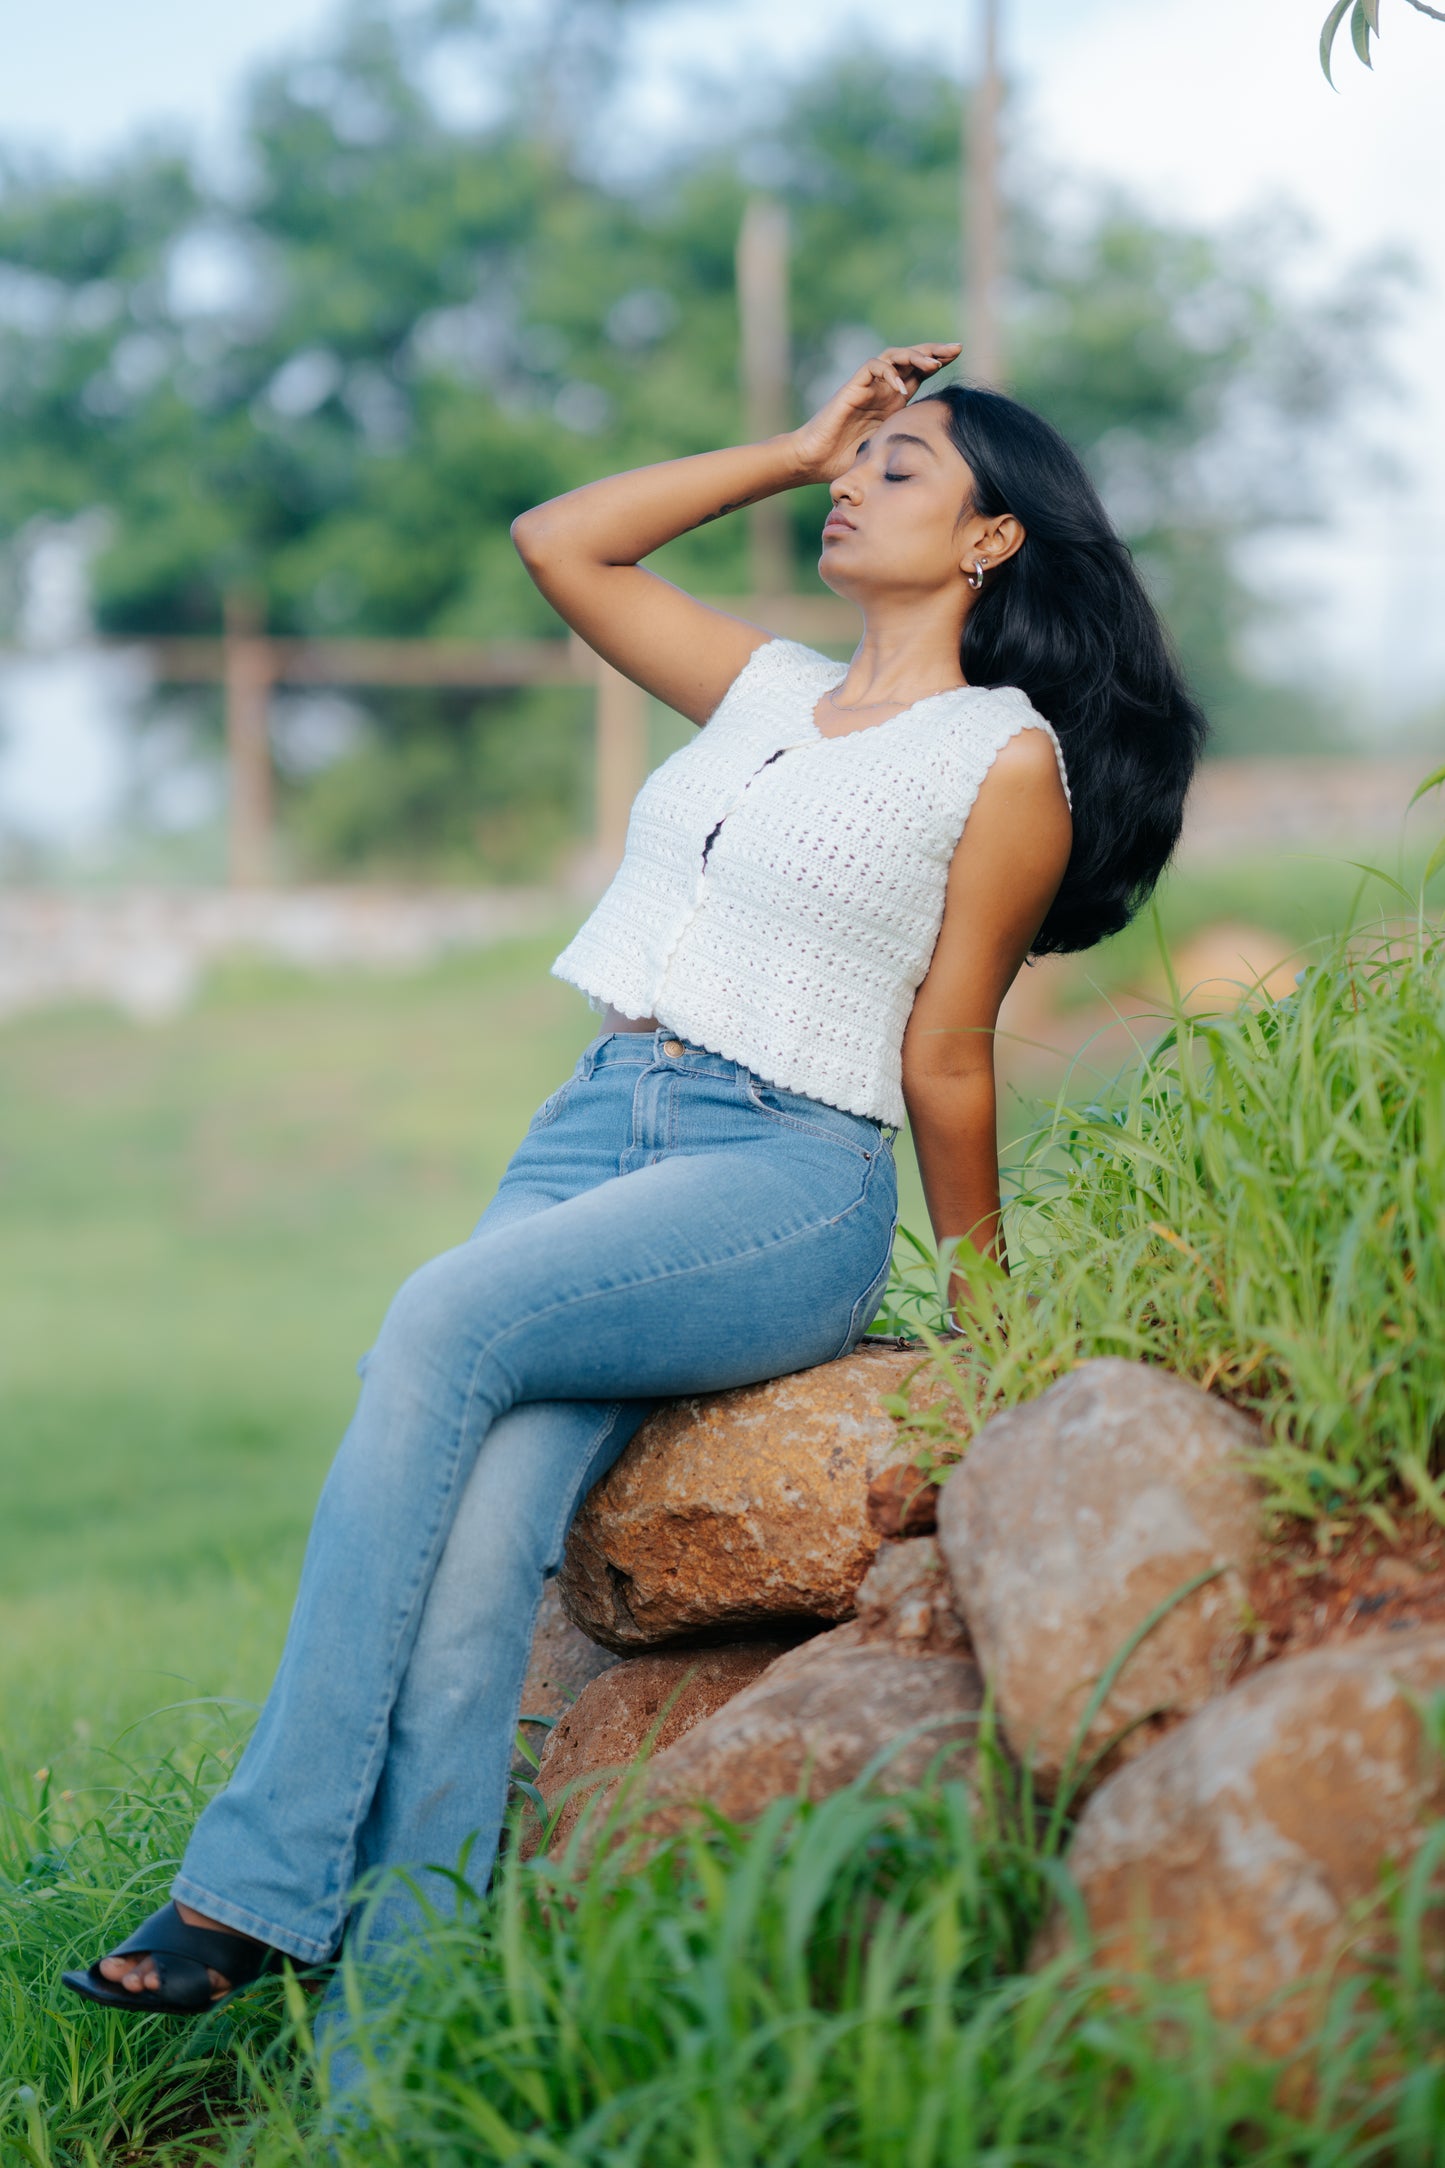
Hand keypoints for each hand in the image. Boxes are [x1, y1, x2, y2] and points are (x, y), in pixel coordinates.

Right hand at [788, 343, 960, 483]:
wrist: (815, 461)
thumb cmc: (846, 461)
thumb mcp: (887, 452)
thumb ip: (906, 445)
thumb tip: (937, 460)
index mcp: (894, 400)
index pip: (920, 373)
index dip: (939, 362)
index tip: (961, 356)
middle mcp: (883, 388)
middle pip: (912, 358)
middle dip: (936, 351)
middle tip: (958, 348)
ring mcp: (869, 385)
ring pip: (895, 356)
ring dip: (916, 356)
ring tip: (934, 364)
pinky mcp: (853, 386)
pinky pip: (874, 367)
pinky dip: (889, 372)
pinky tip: (901, 386)